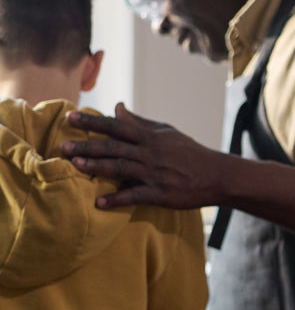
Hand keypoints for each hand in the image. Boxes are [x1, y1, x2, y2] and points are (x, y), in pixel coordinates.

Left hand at [62, 103, 227, 209]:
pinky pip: (135, 196)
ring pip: (121, 168)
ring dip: (96, 167)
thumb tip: (117, 107)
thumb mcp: (166, 132)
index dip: (93, 122)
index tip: (70, 117)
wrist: (216, 175)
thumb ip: (139, 122)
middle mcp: (150, 154)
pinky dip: (117, 199)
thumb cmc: (189, 152)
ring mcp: (154, 174)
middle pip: (114, 147)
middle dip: (87, 145)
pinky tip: (99, 202)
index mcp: (150, 138)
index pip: (117, 126)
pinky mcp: (160, 194)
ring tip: (75, 165)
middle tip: (63, 145)